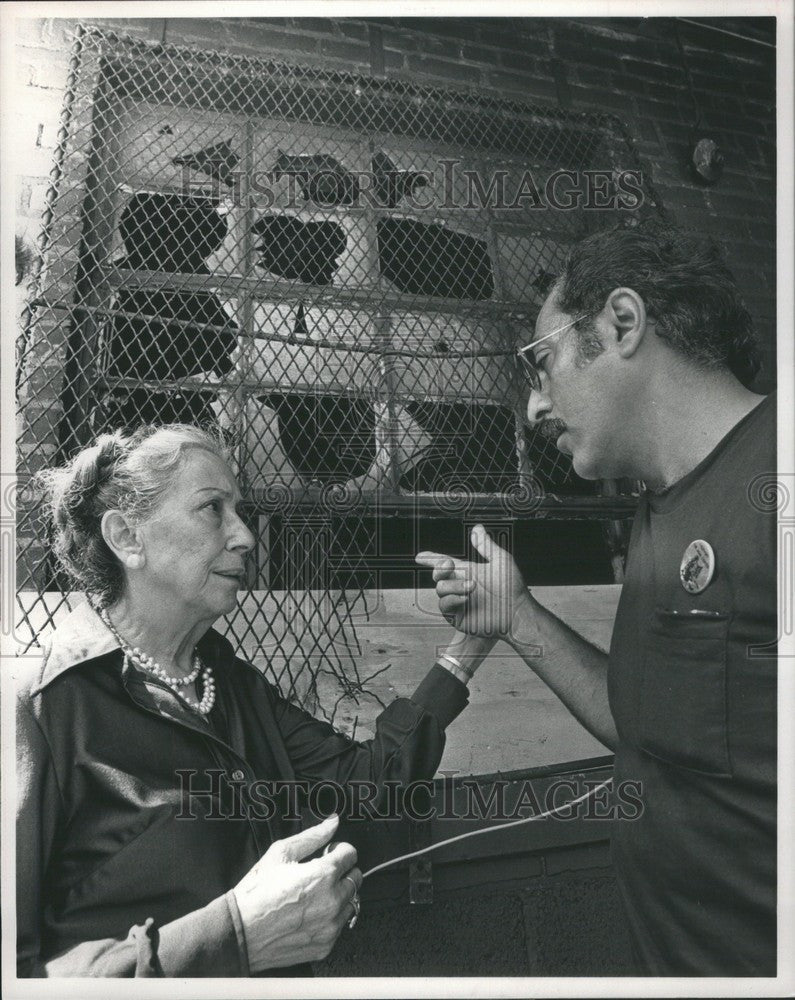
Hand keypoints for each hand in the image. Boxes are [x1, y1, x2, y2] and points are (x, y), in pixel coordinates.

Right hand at [232, 814, 361, 971]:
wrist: (239, 932)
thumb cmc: (256, 893)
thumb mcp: (280, 853)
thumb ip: (313, 836)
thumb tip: (332, 823)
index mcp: (323, 875)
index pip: (351, 854)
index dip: (338, 850)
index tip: (328, 854)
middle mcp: (332, 902)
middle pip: (355, 878)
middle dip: (341, 872)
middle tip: (320, 874)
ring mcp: (330, 926)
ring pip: (350, 902)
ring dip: (338, 895)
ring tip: (313, 895)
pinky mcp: (325, 946)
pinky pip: (340, 926)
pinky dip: (330, 918)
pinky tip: (309, 914)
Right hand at [416, 524, 531, 639]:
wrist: (516, 613)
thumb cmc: (513, 588)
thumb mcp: (500, 561)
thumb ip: (485, 545)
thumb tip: (477, 528)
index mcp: (468, 572)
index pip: (445, 564)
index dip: (431, 559)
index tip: (420, 557)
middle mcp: (460, 586)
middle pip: (438, 575)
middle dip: (439, 568)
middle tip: (449, 564)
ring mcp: (458, 602)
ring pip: (441, 589)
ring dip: (454, 586)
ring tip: (472, 587)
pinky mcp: (457, 616)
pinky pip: (445, 606)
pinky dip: (453, 600)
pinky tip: (466, 599)